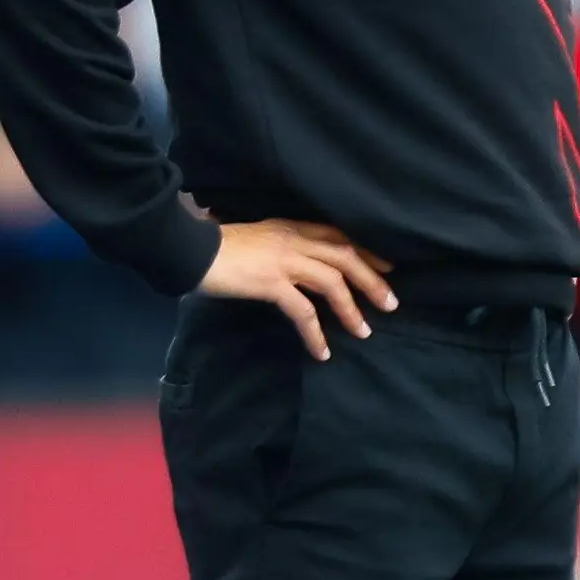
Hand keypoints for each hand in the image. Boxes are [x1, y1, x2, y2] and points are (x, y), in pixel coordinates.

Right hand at [202, 217, 395, 359]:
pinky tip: (322, 351)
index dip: (366, 251)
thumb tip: (296, 267)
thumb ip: (280, 247)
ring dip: (352, 309)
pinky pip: (304, 312)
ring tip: (364, 332)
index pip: (338, 235)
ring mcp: (284, 260)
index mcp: (290, 227)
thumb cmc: (216, 247)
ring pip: (332, 282)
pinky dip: (316, 334)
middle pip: (345, 256)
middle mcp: (293, 240)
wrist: (187, 250)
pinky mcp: (271, 283)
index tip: (387, 266)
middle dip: (372, 280)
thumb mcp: (257, 239)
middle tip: (392, 303)